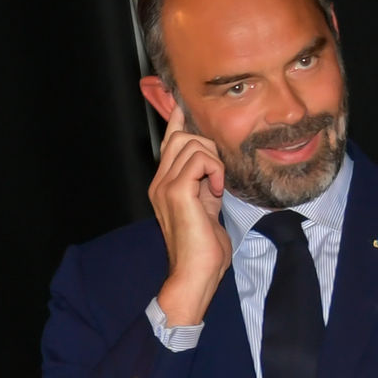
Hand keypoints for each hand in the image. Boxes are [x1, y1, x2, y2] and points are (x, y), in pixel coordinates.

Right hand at [149, 105, 231, 325]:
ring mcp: (165, 185)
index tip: (184, 103)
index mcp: (164, 185)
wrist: (195, 275)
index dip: (178, 118)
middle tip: (218, 174)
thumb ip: (205, 183)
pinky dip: (215, 170)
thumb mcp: (207, 207)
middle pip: (182, 135)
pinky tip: (217, 190)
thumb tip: (214, 163)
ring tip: (217, 186)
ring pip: (192, 142)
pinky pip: (201, 159)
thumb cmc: (203, 249)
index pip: (169, 141)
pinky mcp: (177, 191)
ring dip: (213, 159)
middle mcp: (159, 181)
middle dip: (208, 146)